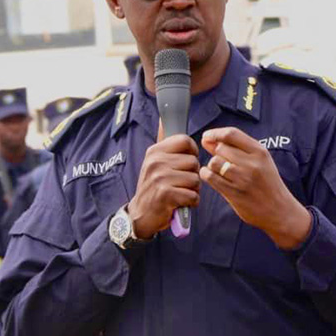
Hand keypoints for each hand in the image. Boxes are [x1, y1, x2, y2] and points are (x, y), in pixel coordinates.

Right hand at [127, 120, 200, 239]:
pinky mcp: (165, 195)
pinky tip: (180, 203)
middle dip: (193, 175)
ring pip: (195, 179)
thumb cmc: (153, 188)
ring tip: (180, 193)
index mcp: (155, 151)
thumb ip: (165, 147)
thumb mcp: (154, 164)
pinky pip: (193, 195)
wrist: (140, 215)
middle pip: (194, 162)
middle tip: (181, 183)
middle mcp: (156, 162)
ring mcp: (160, 178)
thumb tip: (163, 120)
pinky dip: (191, 202)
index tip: (186, 163)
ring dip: (193, 190)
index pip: (185, 140)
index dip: (192, 152)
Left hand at [199, 127, 311, 249]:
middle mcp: (252, 163)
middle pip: (221, 148)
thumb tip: (208, 139)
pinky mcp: (234, 193)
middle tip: (222, 162)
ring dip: (212, 166)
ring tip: (220, 172)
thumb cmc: (268, 183)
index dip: (215, 133)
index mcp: (260, 152)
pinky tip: (212, 177)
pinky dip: (207, 175)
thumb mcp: (260, 161)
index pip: (232, 134)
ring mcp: (243, 179)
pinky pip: (210, 177)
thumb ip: (236, 148)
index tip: (207, 136)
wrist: (280, 211)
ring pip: (214, 162)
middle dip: (216, 153)